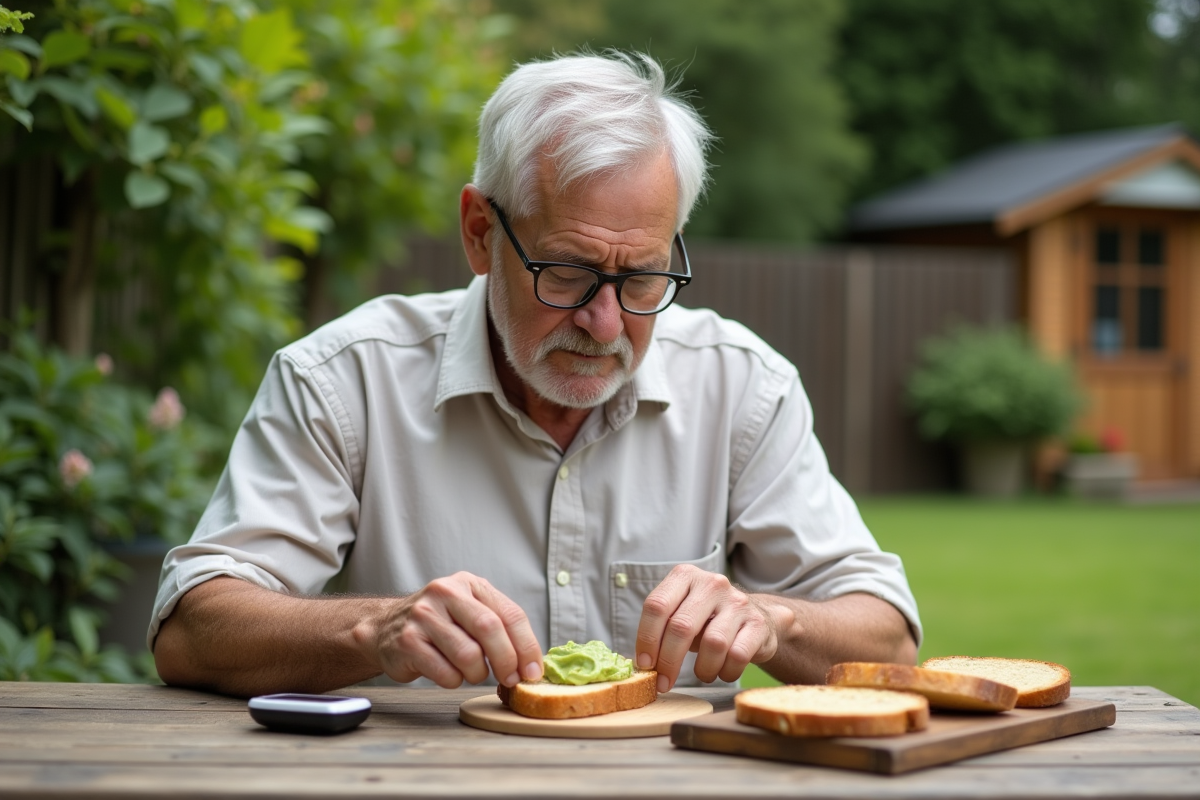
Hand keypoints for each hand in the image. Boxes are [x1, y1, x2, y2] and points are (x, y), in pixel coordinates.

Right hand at [370, 572, 543, 688]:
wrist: (385, 627)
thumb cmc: (439, 624)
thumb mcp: (469, 612)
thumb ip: (499, 628)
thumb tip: (532, 662)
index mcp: (469, 584)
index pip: (510, 614)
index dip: (527, 646)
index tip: (534, 670)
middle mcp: (445, 592)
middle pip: (490, 629)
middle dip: (507, 661)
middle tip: (511, 679)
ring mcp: (424, 615)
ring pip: (468, 655)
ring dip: (477, 673)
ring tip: (471, 672)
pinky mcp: (407, 641)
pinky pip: (445, 672)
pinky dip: (454, 680)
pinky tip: (448, 673)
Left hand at [634, 565, 792, 692]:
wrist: (757, 618)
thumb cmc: (709, 620)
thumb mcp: (683, 614)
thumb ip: (663, 629)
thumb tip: (643, 663)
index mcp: (685, 576)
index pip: (656, 606)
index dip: (646, 638)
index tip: (645, 665)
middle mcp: (712, 583)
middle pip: (681, 626)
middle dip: (668, 661)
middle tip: (663, 682)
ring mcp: (737, 601)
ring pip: (712, 644)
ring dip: (702, 669)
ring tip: (703, 673)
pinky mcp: (757, 623)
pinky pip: (737, 656)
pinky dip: (725, 672)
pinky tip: (723, 671)